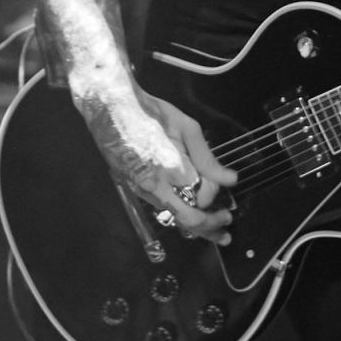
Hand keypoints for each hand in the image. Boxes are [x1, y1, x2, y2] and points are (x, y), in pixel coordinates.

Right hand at [74, 80, 237, 241]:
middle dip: (208, 229)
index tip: (226, 204)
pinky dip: (178, 210)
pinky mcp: (134, 186)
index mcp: (164, 176)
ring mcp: (139, 189)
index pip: (194, 207)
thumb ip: (207, 159)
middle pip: (183, 221)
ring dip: (194, 222)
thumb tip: (230, 180)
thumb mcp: (186, 128)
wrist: (110, 106)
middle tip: (226, 234)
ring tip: (214, 227)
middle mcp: (150, 189)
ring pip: (171, 215)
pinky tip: (190, 210)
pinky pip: (160, 204)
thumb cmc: (150, 112)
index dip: (212, 205)